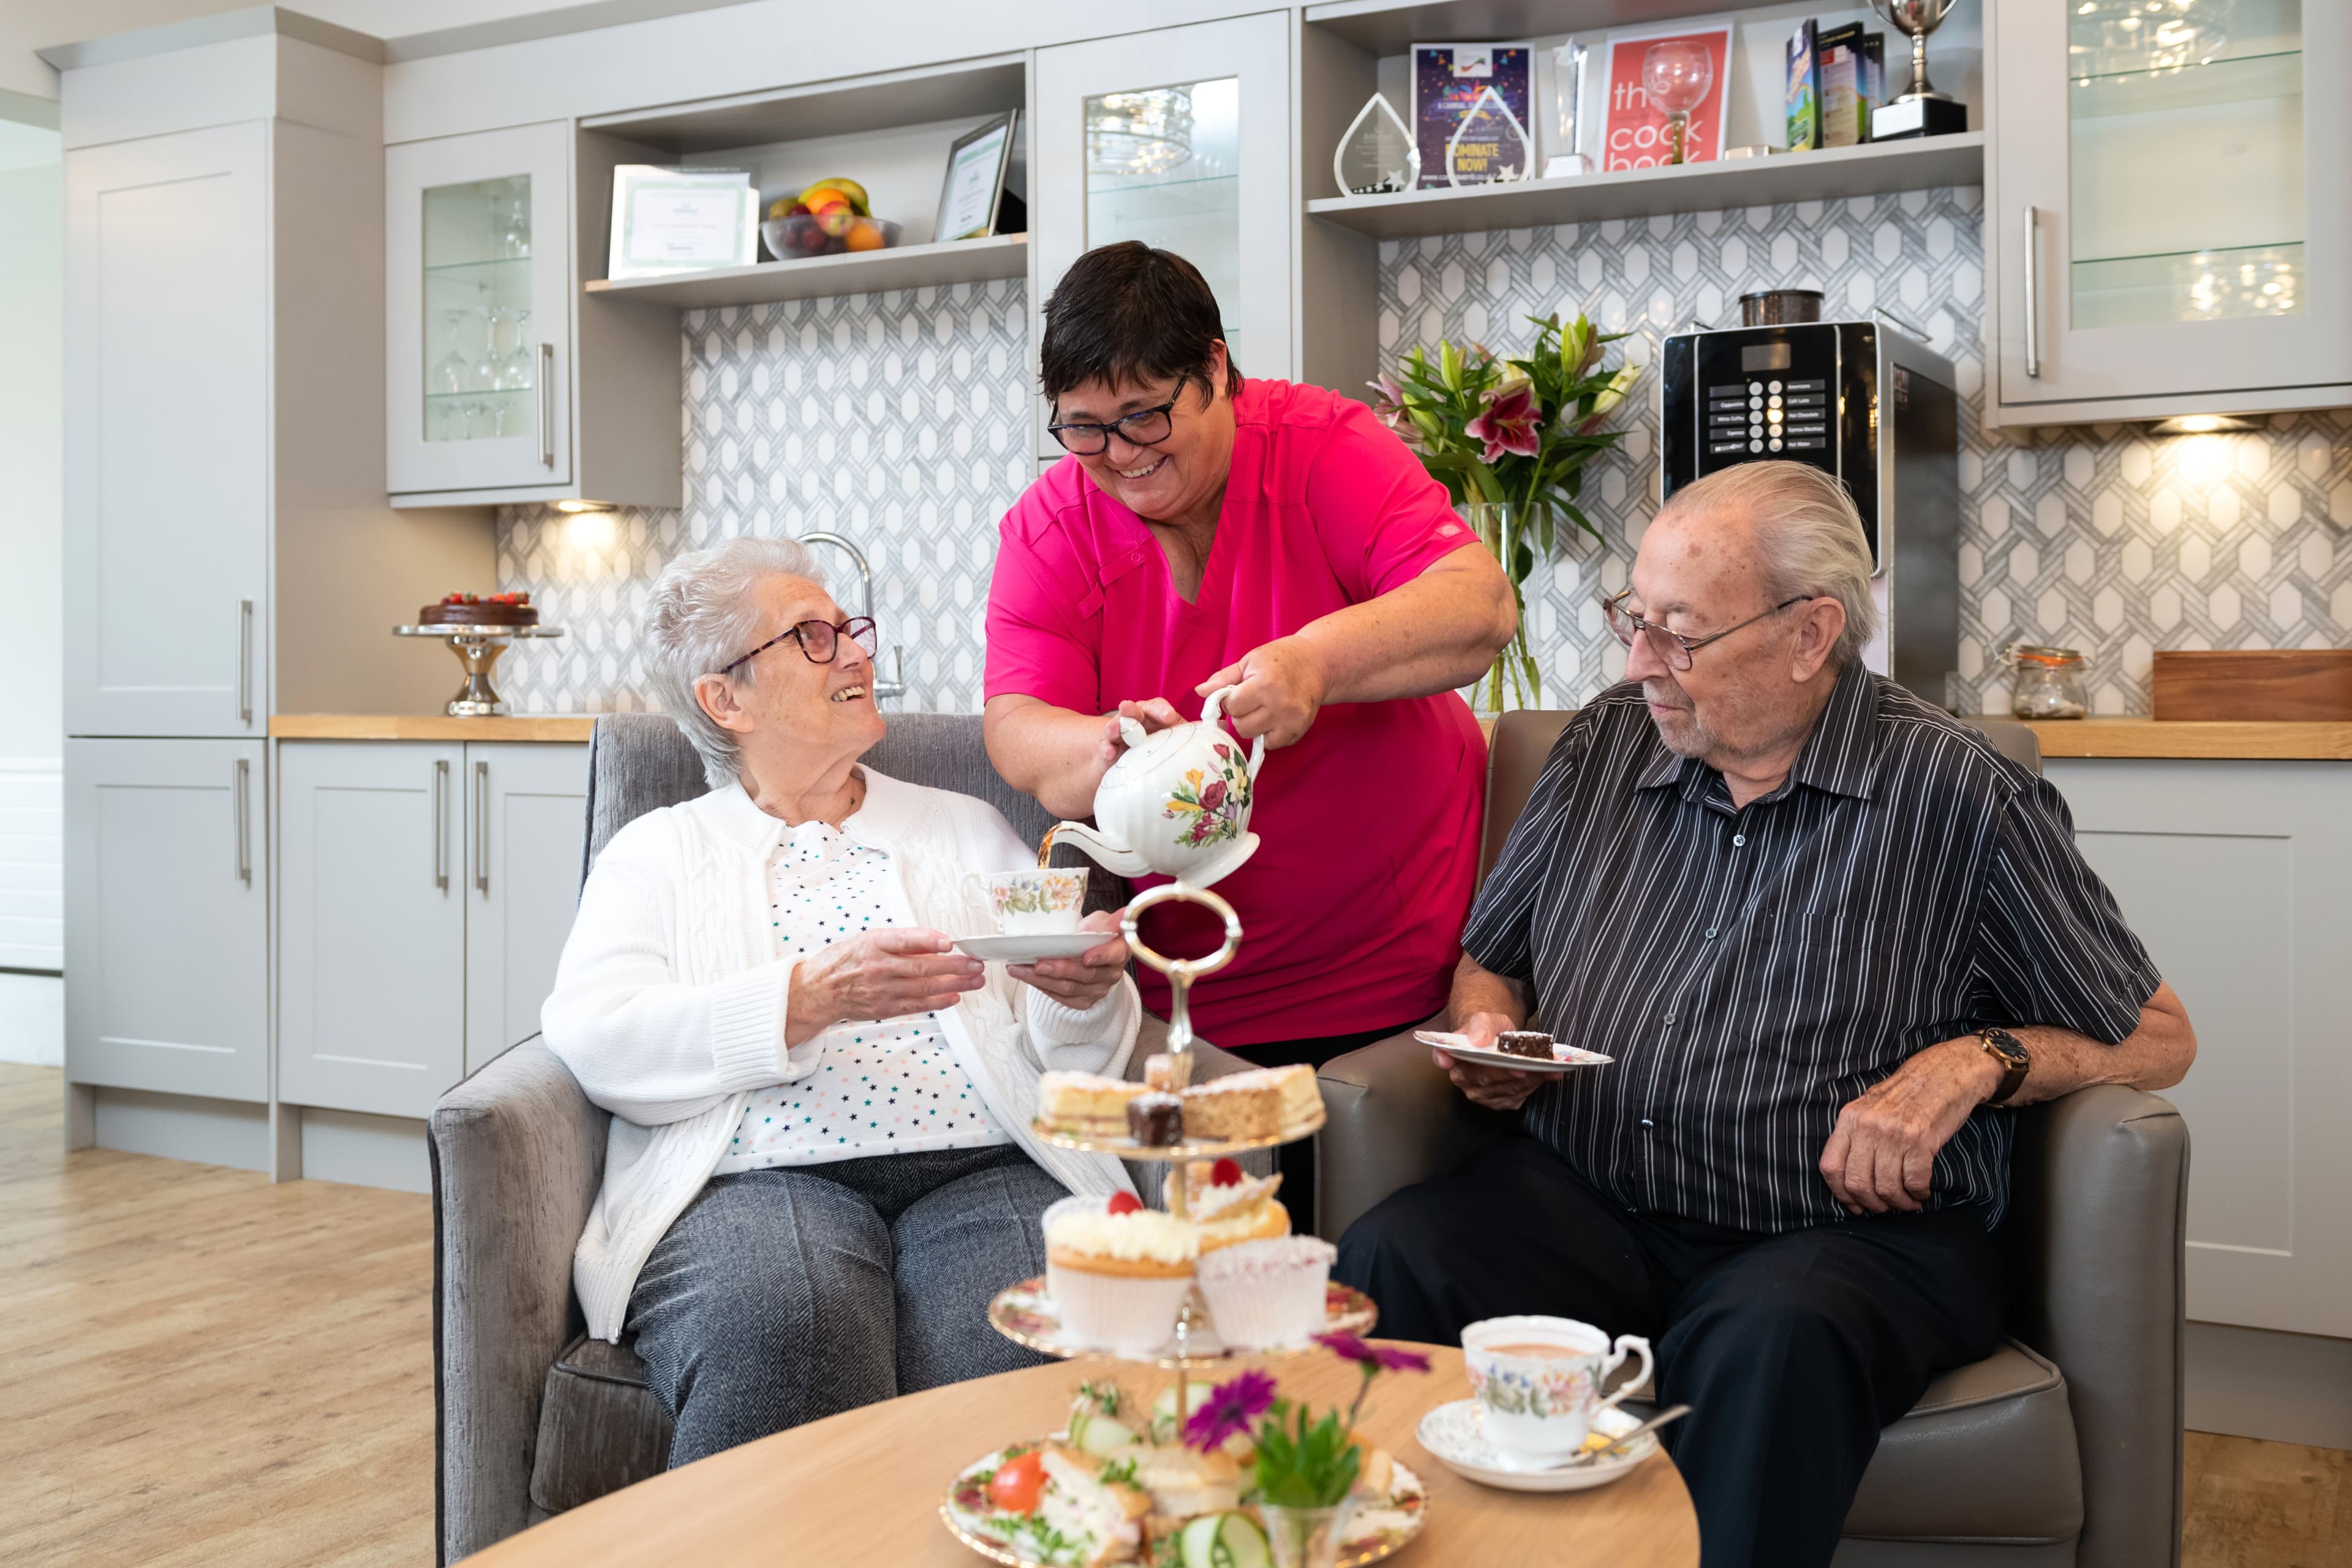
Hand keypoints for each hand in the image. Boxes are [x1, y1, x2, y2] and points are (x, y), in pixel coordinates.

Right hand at [788, 928, 984, 1045]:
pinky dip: (938, 1001)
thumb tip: (936, 944)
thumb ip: (900, 942)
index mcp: (873, 943)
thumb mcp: (868, 940)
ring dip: (954, 984)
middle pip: (922, 966)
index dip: (929, 941)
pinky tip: (955, 997)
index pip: (905, 940)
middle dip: (954, 966)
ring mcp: (881, 990)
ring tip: (975, 980)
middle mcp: (878, 967)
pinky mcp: (883, 1008)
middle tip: (977, 963)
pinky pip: (916, 1005)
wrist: (819, 990)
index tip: (950, 943)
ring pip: (924, 987)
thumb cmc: (846, 960)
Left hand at [1010, 910, 1128, 1012]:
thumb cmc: (1093, 935)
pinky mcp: (1082, 1000)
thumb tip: (1126, 911)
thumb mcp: (1101, 921)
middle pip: (1085, 975)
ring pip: (1068, 988)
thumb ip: (1110, 919)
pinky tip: (1026, 976)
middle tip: (1039, 963)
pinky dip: (1041, 986)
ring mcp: (1097, 990)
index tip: (1086, 957)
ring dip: (1042, 979)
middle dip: (1060, 969)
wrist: (1087, 953)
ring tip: (1020, 968)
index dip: (1101, 956)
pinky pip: (1060, 997)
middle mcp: (1111, 974)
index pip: (1114, 955)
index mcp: (1119, 951)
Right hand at [1095, 699, 1186, 775]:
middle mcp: (1138, 720)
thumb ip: (1195, 733)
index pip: (1158, 707)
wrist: (1136, 765)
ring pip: (1116, 725)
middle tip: (1129, 709)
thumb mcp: (1177, 739)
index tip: (1168, 717)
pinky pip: (1105, 746)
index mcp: (1157, 716)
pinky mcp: (1109, 747)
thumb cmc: (1162, 747)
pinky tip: (1109, 755)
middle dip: (1132, 709)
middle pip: (1135, 710)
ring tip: (1115, 731)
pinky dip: (1106, 749)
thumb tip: (1223, 726)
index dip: (1162, 710)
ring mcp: (1121, 733)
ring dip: (1115, 726)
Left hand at [1197, 637, 1327, 748]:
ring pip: (1255, 738)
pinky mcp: (1300, 729)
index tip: (1239, 692)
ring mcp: (1292, 719)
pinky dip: (1270, 734)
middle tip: (1252, 701)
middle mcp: (1279, 704)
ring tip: (1263, 709)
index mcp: (1264, 683)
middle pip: (1242, 726)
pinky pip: (1273, 744)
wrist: (1318, 662)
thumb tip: (1200, 691)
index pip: (1232, 706)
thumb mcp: (1249, 661)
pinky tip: (1276, 717)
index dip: (1231, 700)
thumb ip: (1223, 678)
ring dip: (1254, 726)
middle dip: (1241, 715)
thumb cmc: (1280, 658)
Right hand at [1431, 1009, 1546, 1111]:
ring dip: (1528, 1080)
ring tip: (1547, 1068)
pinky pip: (1516, 1097)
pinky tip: (1545, 1075)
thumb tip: (1479, 1039)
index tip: (1447, 1060)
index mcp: (1453, 1056)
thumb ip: (1482, 1024)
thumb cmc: (1490, 1031)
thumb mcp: (1488, 1019)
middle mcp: (1463, 1080)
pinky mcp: (1498, 1102)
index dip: (1445, 1059)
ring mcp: (1480, 1094)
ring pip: (1504, 1090)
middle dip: (1509, 1072)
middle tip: (1529, 1066)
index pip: (1445, 1058)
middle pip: (1485, 1078)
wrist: (1499, 1043)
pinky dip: (1533, 1086)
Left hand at [1819, 1037, 2005, 1213]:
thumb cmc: (1907, 1093)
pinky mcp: (1921, 1139)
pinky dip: (1918, 1194)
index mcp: (1849, 1118)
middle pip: (1857, 1183)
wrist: (1946, 1072)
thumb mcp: (1869, 1106)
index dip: (1841, 1194)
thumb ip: (1856, 1134)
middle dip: (1872, 1204)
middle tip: (1885, 1207)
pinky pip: (1914, 1181)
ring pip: (1886, 1187)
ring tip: (1908, 1202)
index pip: (1830, 1166)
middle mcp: (1867, 1126)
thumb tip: (1848, 1177)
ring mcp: (1893, 1133)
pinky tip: (1922, 1192)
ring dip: (1899, 1203)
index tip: (1855, 1205)